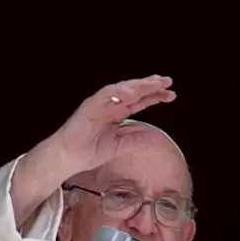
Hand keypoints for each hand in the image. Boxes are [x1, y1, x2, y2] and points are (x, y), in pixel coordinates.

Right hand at [46, 76, 176, 175]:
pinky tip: (132, 92)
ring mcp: (100, 104)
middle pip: (134, 92)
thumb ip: (135, 140)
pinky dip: (118, 92)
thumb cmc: (88, 152)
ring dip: (138, 85)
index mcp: (116, 114)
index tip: (171, 95)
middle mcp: (109, 105)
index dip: (155, 97)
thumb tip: (153, 136)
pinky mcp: (89, 106)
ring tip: (154, 83)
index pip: (139, 102)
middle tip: (167, 81)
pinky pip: (105, 95)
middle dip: (151, 86)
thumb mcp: (119, 147)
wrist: (68, 158)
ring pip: (122, 89)